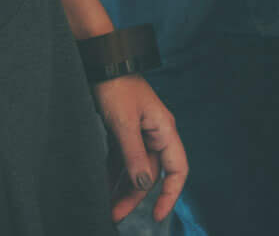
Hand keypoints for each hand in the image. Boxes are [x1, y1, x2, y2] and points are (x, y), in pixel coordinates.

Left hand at [92, 73, 187, 221]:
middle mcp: (155, 134)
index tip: (158, 215)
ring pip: (134, 169)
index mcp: (164, 130)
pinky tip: (103, 187)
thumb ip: (134, 155)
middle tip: (116, 215)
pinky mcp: (123, 131)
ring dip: (122, 188)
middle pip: (150, 174)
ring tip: (107, 207)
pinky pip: (121, 159)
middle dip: (134, 196)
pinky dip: (113, 174)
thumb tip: (142, 184)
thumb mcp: (124, 123)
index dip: (170, 195)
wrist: (101, 62)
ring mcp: (139, 133)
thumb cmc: (116, 87)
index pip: (177, 170)